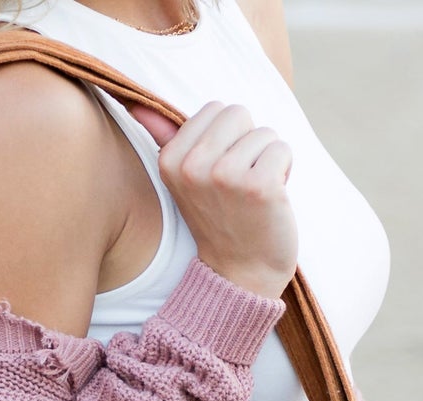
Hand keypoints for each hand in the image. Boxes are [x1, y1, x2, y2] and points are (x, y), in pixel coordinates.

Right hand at [125, 101, 297, 299]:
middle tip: (240, 182)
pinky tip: (271, 198)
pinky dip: (285, 170)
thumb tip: (137, 104)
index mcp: (171, 160)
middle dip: (248, 142)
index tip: (221, 172)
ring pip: (264, 132)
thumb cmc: (219, 220)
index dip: (227, 137)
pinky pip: (282, 149)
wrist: (240, 273)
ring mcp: (225, 177)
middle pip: (238, 113)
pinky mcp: (259, 187)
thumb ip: (164, 138)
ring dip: (267, 160)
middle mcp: (193, 167)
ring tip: (254, 193)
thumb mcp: (183, 180)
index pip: (215, 108)